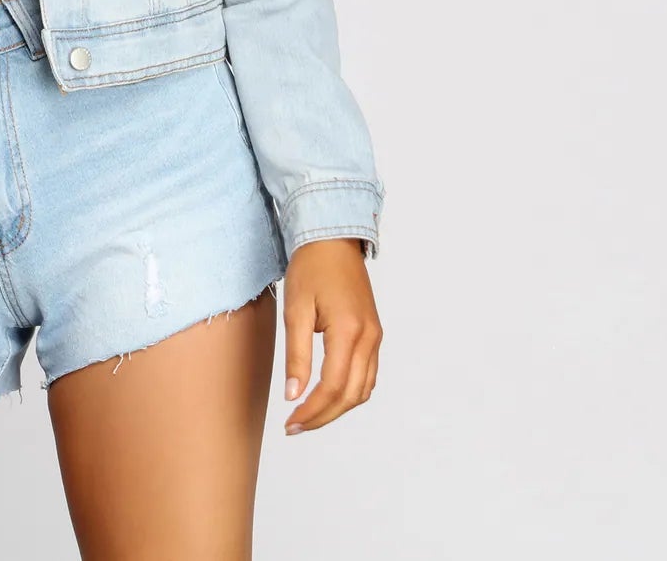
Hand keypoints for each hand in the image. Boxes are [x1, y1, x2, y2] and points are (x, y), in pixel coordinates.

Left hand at [282, 237, 380, 434]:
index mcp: (349, 330)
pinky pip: (367, 375)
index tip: (290, 423)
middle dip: (323, 416)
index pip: (333, 386)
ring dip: (337, 408)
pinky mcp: (374, 334)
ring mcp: (375, 336)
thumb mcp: (295, 310)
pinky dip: (349, 392)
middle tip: (295, 426)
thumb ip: (296, 356)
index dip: (312, 410)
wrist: (333, 241)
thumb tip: (293, 395)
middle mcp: (369, 337)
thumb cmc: (311, 269)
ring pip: (363, 389)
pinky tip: (327, 395)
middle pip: (351, 394)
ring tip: (308, 415)